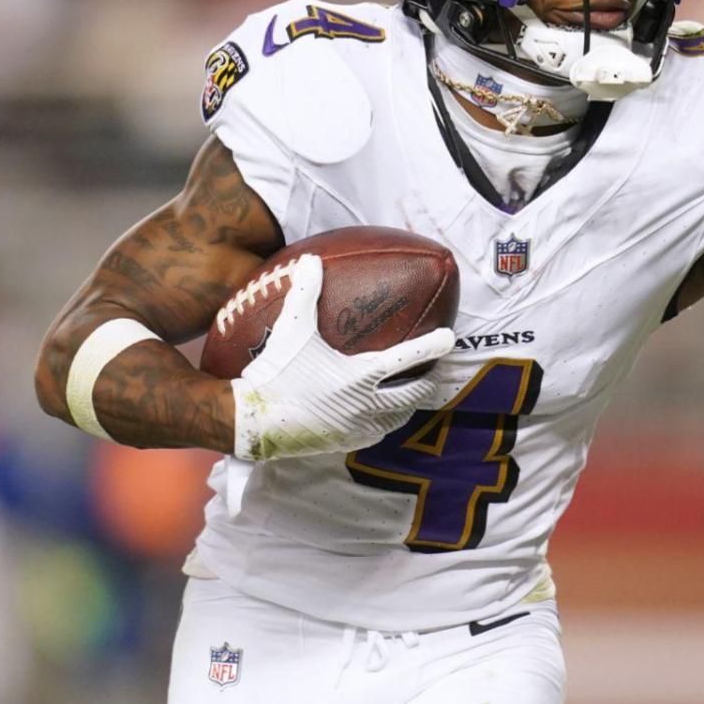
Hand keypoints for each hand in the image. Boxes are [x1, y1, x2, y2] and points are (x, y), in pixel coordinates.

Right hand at [229, 254, 453, 459]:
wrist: (253, 421)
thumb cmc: (275, 372)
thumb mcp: (292, 329)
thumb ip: (305, 293)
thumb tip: (310, 259)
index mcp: (359, 375)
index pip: (407, 358)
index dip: (431, 346)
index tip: (450, 337)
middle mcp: (366, 403)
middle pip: (413, 394)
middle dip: (428, 382)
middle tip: (433, 372)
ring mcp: (358, 427)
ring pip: (398, 417)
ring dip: (409, 404)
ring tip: (412, 393)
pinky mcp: (346, 443)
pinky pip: (377, 432)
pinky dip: (385, 421)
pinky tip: (380, 415)